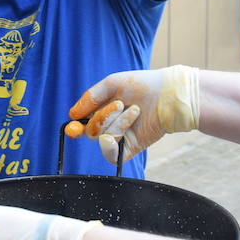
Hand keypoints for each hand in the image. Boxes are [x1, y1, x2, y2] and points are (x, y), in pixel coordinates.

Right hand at [67, 66, 199, 162]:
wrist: (168, 95)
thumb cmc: (142, 85)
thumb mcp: (112, 84)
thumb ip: (91, 97)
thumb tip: (72, 114)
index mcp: (103, 111)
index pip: (82, 124)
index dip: (74, 128)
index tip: (72, 127)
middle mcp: (110, 125)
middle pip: (90, 131)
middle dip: (102, 118)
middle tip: (120, 105)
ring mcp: (120, 138)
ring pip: (102, 139)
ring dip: (117, 123)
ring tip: (136, 110)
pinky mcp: (130, 148)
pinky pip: (111, 156)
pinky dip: (112, 146)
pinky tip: (124, 128)